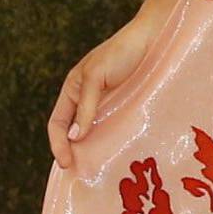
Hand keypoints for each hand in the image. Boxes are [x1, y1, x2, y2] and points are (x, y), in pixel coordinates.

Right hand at [48, 6, 168, 168]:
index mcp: (73, 90)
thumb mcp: (96, 76)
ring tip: (99, 172)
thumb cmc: (122, 51)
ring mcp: (109, 105)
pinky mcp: (129, 108)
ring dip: (94, 152)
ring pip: (95, 134)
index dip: (57, 144)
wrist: (155, 37)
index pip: (57, 123)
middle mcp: (88, 100)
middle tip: (82, 176)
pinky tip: (118, 156)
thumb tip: (74, 137)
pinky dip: (113, 144)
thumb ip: (86, 106)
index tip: (66, 164)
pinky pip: (116, 130)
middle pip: (74, 133)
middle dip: (75, 153)